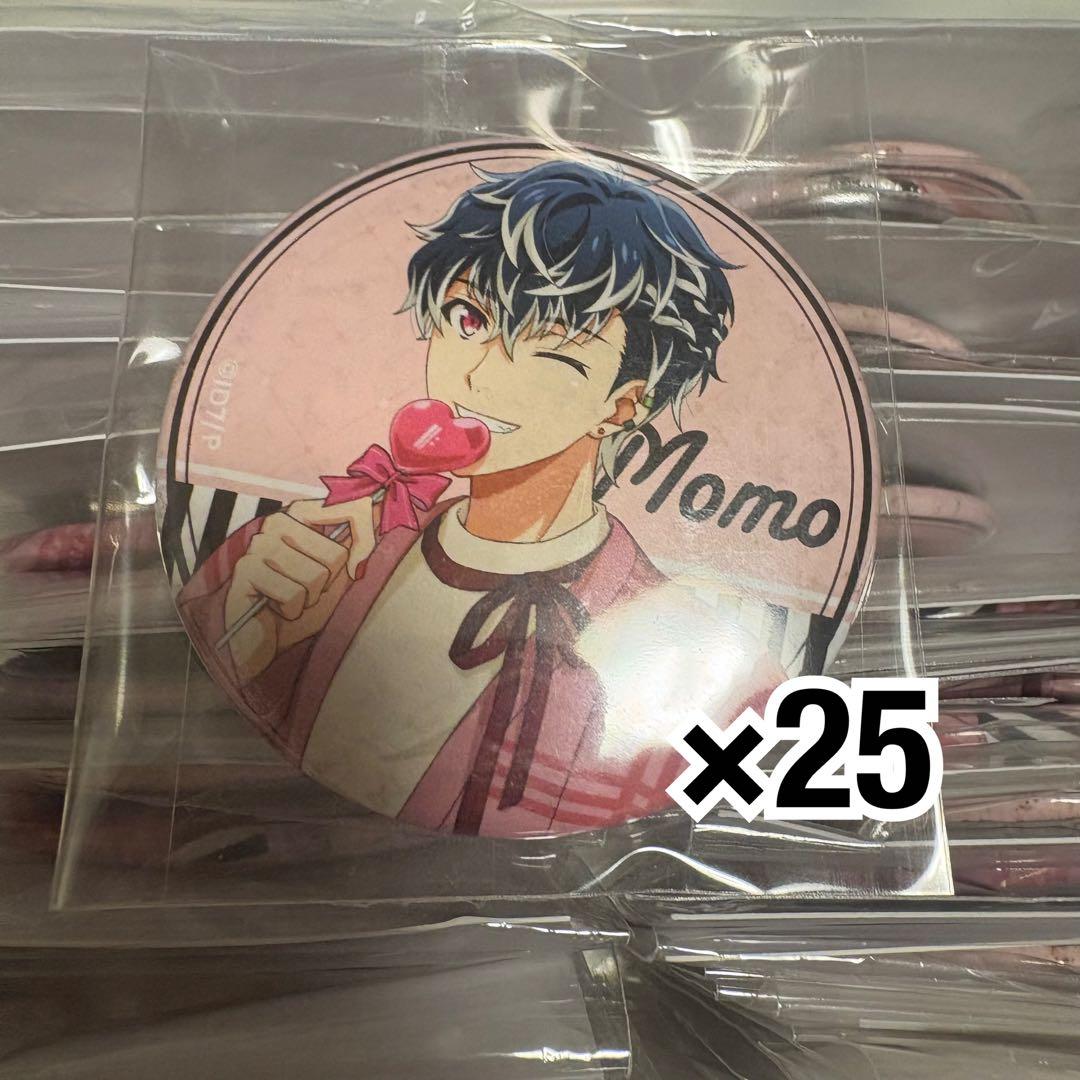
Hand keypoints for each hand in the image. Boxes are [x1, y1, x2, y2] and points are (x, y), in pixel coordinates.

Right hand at [224, 496, 376, 680]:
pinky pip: (292, 595)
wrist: (262, 640)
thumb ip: (358, 543)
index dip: (365, 538)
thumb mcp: (339, 574)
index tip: (355, 568)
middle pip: (335, 553)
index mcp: (300, 514)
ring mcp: (258, 545)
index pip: (352, 505)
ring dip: (309, 599)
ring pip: (314, 576)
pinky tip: (276, 609)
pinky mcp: (244, 571)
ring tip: (292, 600)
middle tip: (308, 590)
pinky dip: (292, 611)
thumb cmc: (301, 605)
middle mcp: (277, 522)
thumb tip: (377, 509)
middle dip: (328, 582)